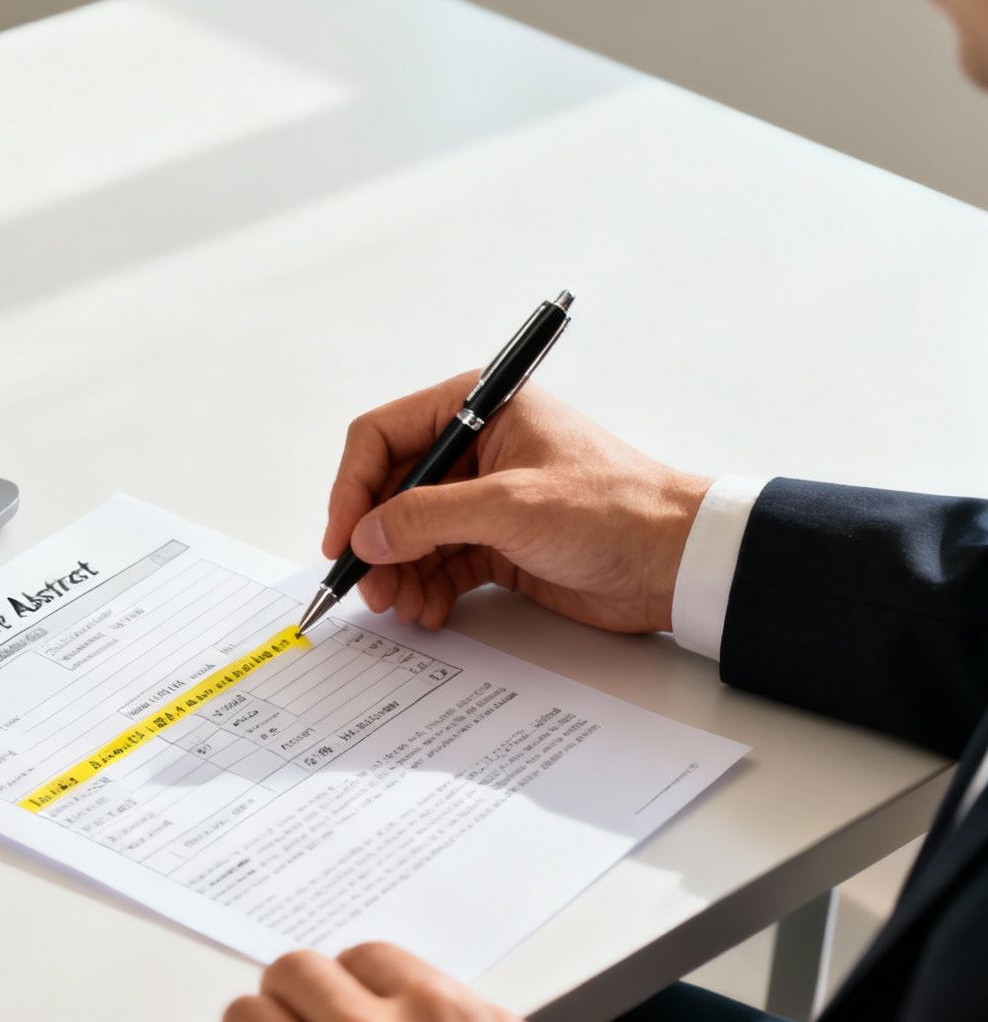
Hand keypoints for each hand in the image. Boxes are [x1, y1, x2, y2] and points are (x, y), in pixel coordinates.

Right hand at [323, 372, 709, 633]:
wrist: (679, 563)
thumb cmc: (617, 510)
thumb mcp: (511, 506)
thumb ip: (427, 518)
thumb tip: (365, 536)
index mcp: (479, 410)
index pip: (383, 437)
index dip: (353, 487)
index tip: (342, 538)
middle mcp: (475, 450)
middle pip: (391, 491)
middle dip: (374, 541)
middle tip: (368, 586)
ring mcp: (484, 499)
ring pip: (410, 534)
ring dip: (398, 572)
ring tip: (400, 606)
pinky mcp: (497, 543)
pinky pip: (439, 563)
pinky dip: (425, 588)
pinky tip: (427, 610)